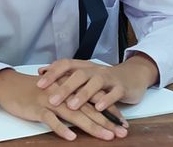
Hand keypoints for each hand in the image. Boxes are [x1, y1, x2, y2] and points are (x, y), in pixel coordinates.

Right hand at [0, 69, 126, 140]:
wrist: (10, 85)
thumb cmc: (34, 90)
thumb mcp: (57, 92)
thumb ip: (72, 99)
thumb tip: (90, 112)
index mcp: (70, 88)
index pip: (95, 99)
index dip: (110, 111)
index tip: (123, 123)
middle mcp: (64, 92)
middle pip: (89, 108)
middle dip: (107, 121)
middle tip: (122, 132)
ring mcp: (51, 100)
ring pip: (75, 114)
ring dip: (92, 126)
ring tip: (106, 136)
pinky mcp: (37, 108)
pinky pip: (51, 119)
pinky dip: (61, 128)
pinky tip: (71, 137)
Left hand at [37, 54, 158, 112]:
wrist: (134, 75)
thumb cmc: (105, 78)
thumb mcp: (85, 74)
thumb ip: (65, 74)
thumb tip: (42, 71)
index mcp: (84, 66)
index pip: (66, 64)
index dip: (53, 73)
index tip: (39, 83)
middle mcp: (95, 70)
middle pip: (79, 74)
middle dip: (64, 87)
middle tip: (52, 100)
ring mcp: (109, 78)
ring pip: (96, 82)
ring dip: (83, 94)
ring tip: (72, 105)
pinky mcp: (122, 87)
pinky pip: (114, 92)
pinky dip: (106, 100)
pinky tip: (99, 108)